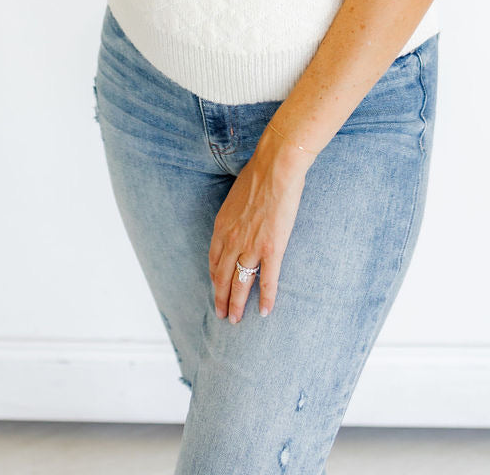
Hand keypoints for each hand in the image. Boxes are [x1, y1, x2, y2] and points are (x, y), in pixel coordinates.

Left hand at [208, 138, 312, 322]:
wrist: (275, 168)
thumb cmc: (258, 175)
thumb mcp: (235, 196)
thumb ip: (235, 213)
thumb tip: (240, 218)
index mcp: (222, 226)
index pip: (213, 259)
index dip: (215, 277)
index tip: (216, 287)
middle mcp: (232, 240)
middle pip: (222, 277)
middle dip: (221, 298)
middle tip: (222, 315)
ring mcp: (251, 247)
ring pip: (240, 284)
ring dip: (237, 305)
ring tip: (236, 320)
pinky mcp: (271, 250)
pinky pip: (267, 281)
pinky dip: (265, 298)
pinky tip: (264, 312)